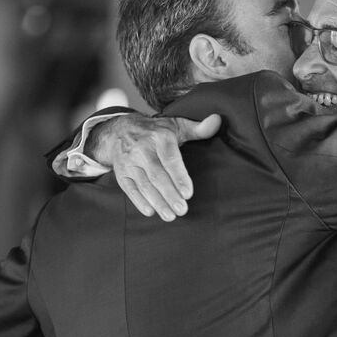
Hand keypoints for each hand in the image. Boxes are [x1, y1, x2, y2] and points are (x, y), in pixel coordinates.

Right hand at [90, 113, 220, 220]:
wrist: (118, 129)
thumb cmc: (155, 131)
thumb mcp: (176, 125)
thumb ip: (198, 128)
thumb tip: (217, 120)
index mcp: (159, 137)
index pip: (170, 159)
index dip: (179, 177)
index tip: (188, 193)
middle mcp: (142, 149)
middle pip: (157, 175)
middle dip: (169, 194)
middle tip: (182, 210)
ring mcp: (129, 162)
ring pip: (143, 184)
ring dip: (157, 202)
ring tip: (170, 216)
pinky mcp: (120, 172)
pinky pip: (129, 188)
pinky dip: (138, 201)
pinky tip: (150, 212)